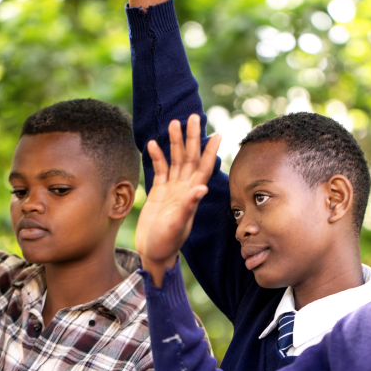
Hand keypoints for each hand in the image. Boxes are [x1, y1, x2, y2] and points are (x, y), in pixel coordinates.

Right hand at [136, 115, 219, 286]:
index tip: (217, 133)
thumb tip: (201, 188)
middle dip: (192, 137)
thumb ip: (188, 206)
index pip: (204, 167)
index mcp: (192, 194)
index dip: (210, 150)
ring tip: (174, 122)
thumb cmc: (167, 243)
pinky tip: (153, 143)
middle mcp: (185, 188)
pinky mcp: (159, 192)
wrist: (153, 254)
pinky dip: (157, 156)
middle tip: (193, 116)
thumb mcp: (178, 225)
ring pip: (176, 160)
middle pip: (191, 157)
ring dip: (176, 142)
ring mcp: (173, 189)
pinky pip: (160, 170)